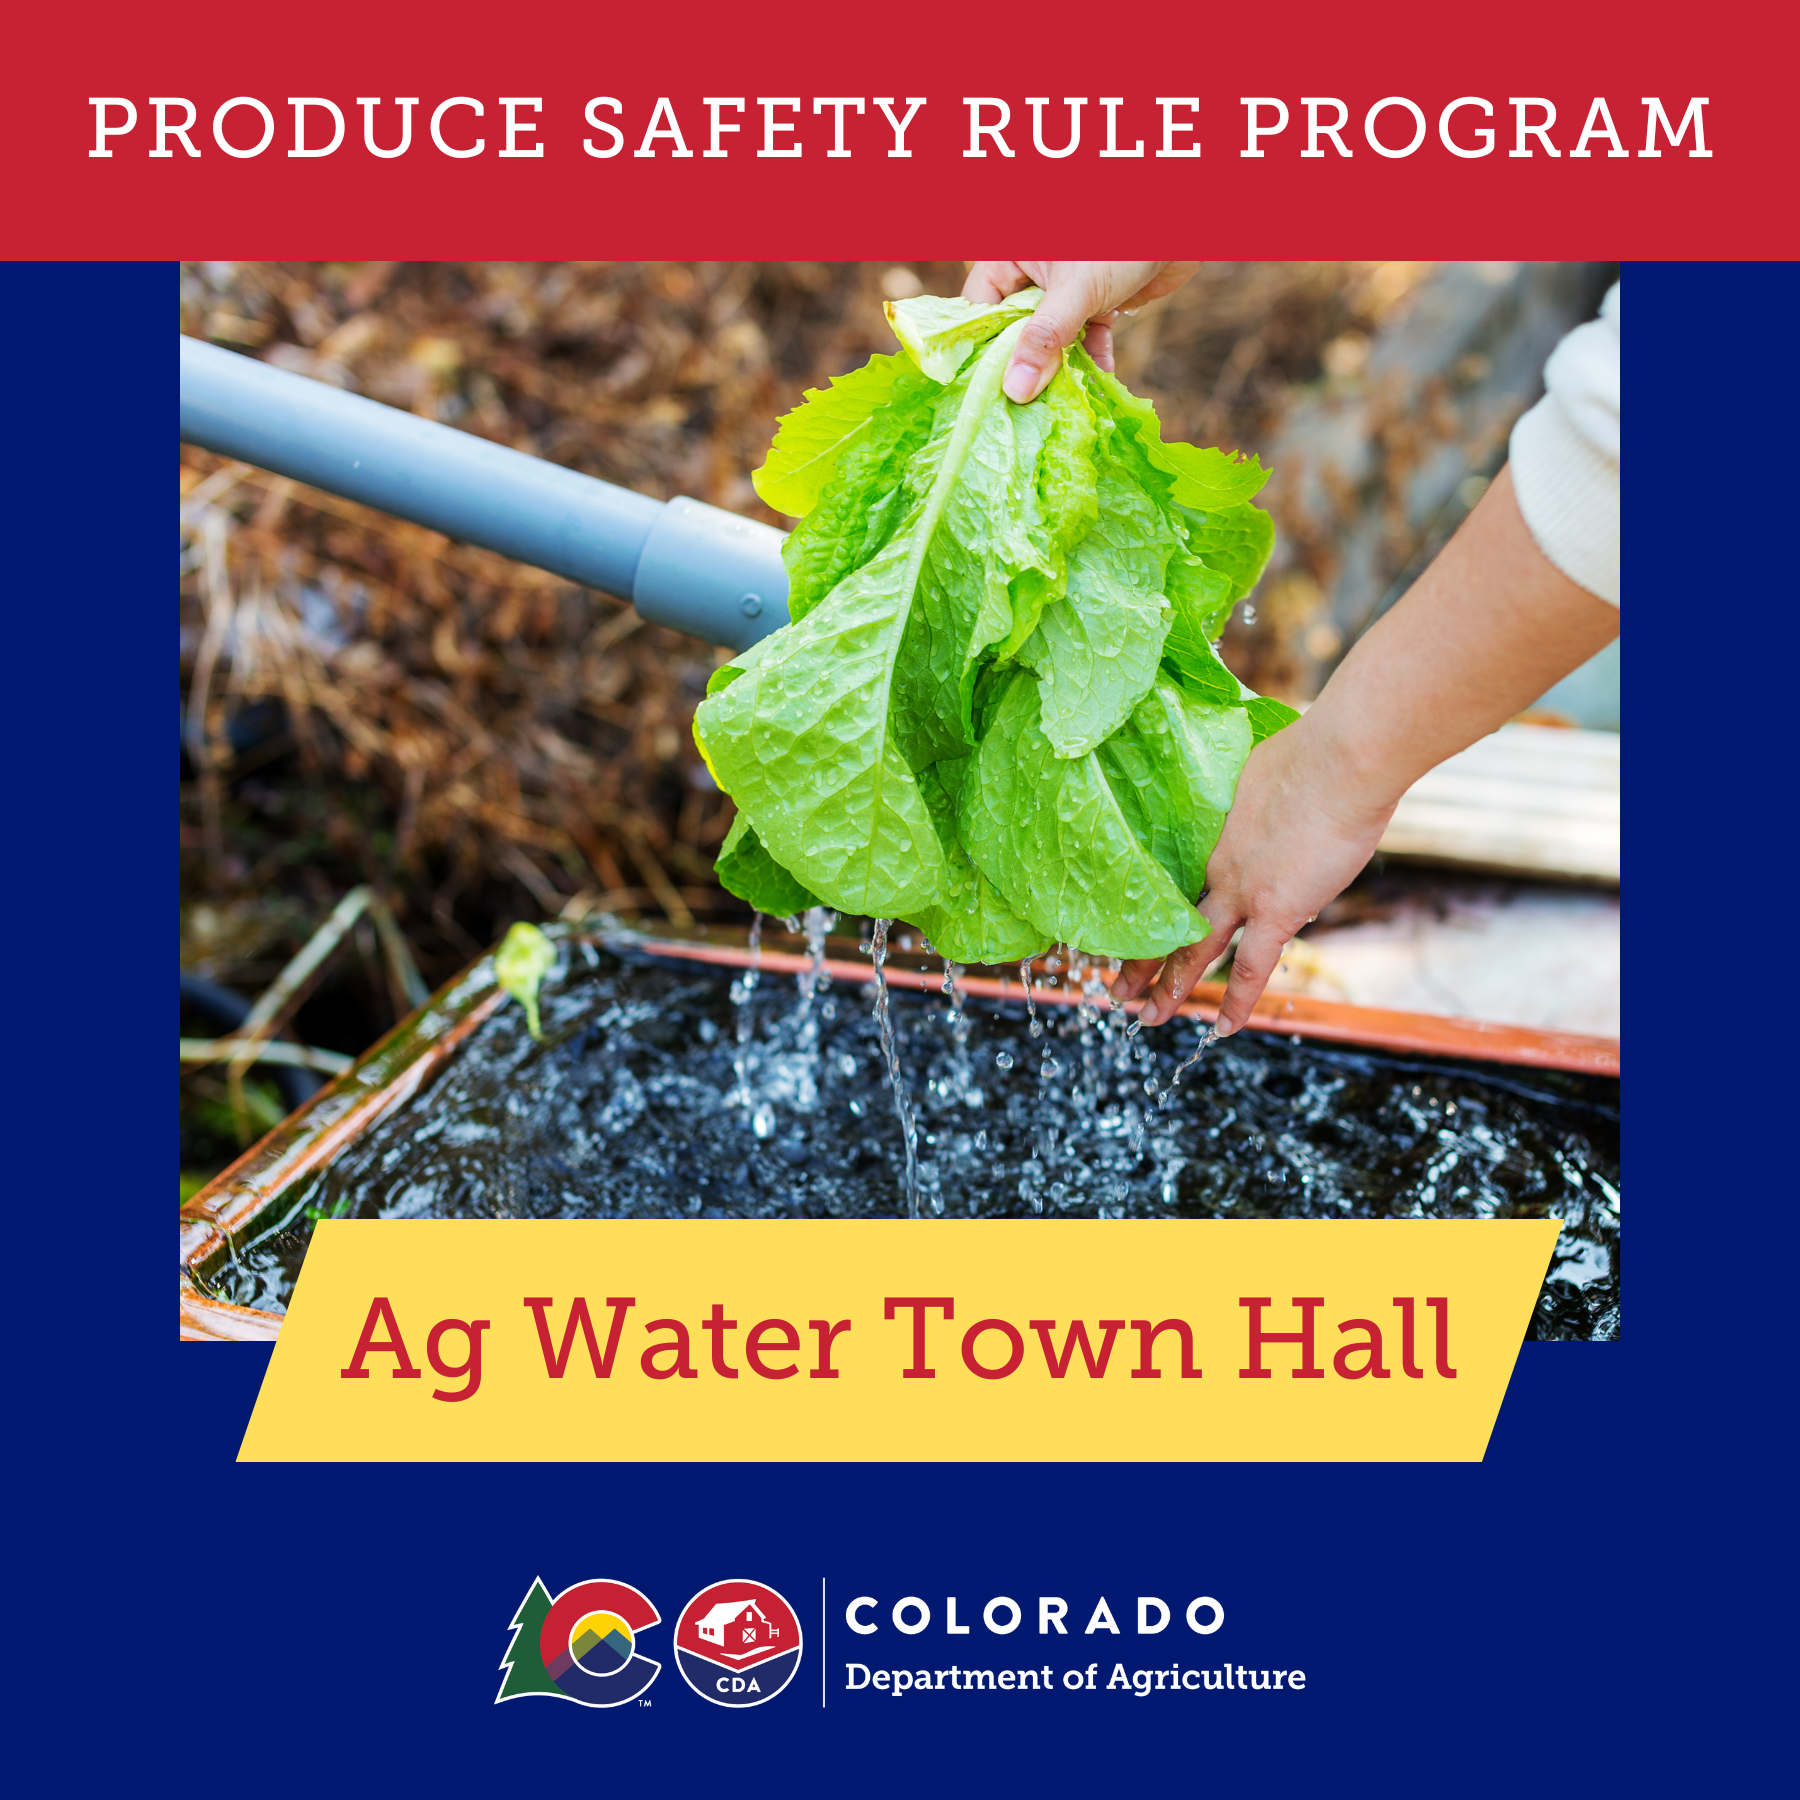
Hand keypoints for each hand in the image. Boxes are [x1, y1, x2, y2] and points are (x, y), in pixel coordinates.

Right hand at [962, 261, 1198, 401]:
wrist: (1184, 220)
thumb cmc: (1122, 238)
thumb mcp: (1076, 290)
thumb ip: (1045, 339)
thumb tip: (1016, 390)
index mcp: (1010, 255)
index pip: (980, 308)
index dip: (982, 349)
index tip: (986, 390)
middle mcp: (1032, 271)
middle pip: (1014, 329)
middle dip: (1024, 366)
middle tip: (1021, 406)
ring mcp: (1064, 288)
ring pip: (1051, 338)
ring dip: (1059, 368)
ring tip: (1059, 401)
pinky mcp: (1094, 300)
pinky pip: (1083, 336)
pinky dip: (1091, 357)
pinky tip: (1098, 379)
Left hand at [1111, 716, 1394, 1033]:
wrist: (1339, 760)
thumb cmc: (1312, 752)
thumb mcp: (1256, 771)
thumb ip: (1246, 799)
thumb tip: (1254, 799)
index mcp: (1203, 828)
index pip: (1164, 877)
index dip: (1145, 905)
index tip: (1126, 921)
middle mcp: (1210, 863)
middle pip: (1165, 919)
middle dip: (1139, 960)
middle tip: (1115, 989)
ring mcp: (1240, 889)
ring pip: (1193, 949)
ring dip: (1169, 987)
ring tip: (1144, 1017)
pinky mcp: (1277, 909)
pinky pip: (1249, 968)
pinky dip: (1235, 1000)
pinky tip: (1221, 1030)